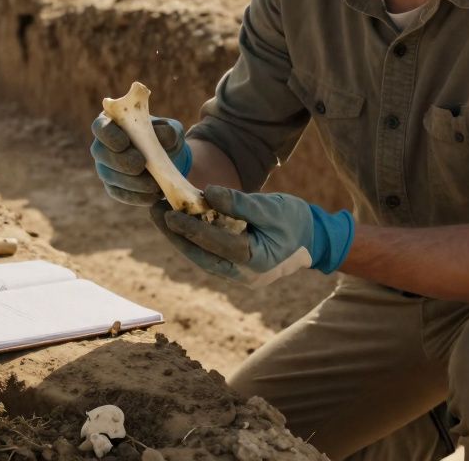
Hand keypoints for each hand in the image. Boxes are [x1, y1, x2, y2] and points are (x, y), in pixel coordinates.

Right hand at [90, 113, 191, 206]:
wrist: (168, 156)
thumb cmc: (164, 135)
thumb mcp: (170, 129)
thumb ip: (168, 131)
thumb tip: (162, 139)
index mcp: (112, 123)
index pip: (101, 127)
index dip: (109, 135)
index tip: (125, 143)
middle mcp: (103, 146)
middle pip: (101, 153)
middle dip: (120, 160)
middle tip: (140, 164)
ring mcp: (105, 168)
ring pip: (110, 176)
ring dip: (131, 182)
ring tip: (154, 184)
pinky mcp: (114, 187)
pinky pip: (120, 194)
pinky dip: (137, 196)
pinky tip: (153, 196)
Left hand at [149, 184, 354, 285]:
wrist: (314, 240)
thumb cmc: (296, 220)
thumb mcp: (272, 207)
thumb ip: (240, 203)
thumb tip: (206, 194)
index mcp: (256, 261)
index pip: (217, 244)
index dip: (191, 229)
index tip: (168, 214)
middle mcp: (243, 274)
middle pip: (201, 255)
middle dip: (176, 235)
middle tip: (154, 211)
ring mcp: (238, 275)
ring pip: (201, 257)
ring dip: (180, 237)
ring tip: (160, 214)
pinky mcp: (234, 268)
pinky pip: (208, 254)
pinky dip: (193, 239)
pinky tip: (177, 222)